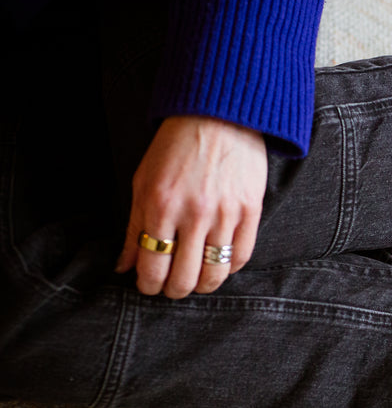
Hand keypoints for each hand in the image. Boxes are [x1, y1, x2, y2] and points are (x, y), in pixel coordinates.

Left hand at [116, 115, 267, 297]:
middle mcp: (194, 213)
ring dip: (203, 286)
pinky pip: (241, 256)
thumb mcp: (142, 182)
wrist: (219, 116)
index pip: (153, 267)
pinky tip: (219, 263)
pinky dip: (228, 268)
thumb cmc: (175, 147)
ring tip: (197, 282)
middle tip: (172, 287)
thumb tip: (125, 266)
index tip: (149, 286)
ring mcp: (226, 213)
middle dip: (174, 290)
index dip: (148, 286)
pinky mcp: (251, 210)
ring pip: (215, 273)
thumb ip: (134, 228)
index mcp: (161, 206)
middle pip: (184, 278)